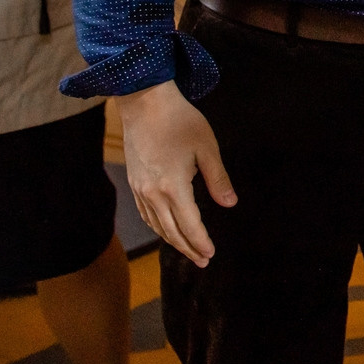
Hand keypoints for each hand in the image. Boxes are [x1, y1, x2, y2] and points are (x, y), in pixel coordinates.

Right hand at [119, 79, 235, 266]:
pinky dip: (158, 227)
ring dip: (173, 241)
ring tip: (188, 250)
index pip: (190, 225)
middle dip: (188, 248)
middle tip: (203, 260)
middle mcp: (152, 194)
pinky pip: (146, 214)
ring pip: (157, 225)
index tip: (211, 254)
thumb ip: (218, 179)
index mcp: (173, 187)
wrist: (144, 102)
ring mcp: (139, 190)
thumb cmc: (179, 120)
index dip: (201, 242)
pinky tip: (166, 230)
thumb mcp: (206, 147)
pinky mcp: (134, 183)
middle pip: (171, 231)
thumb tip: (229, 204)